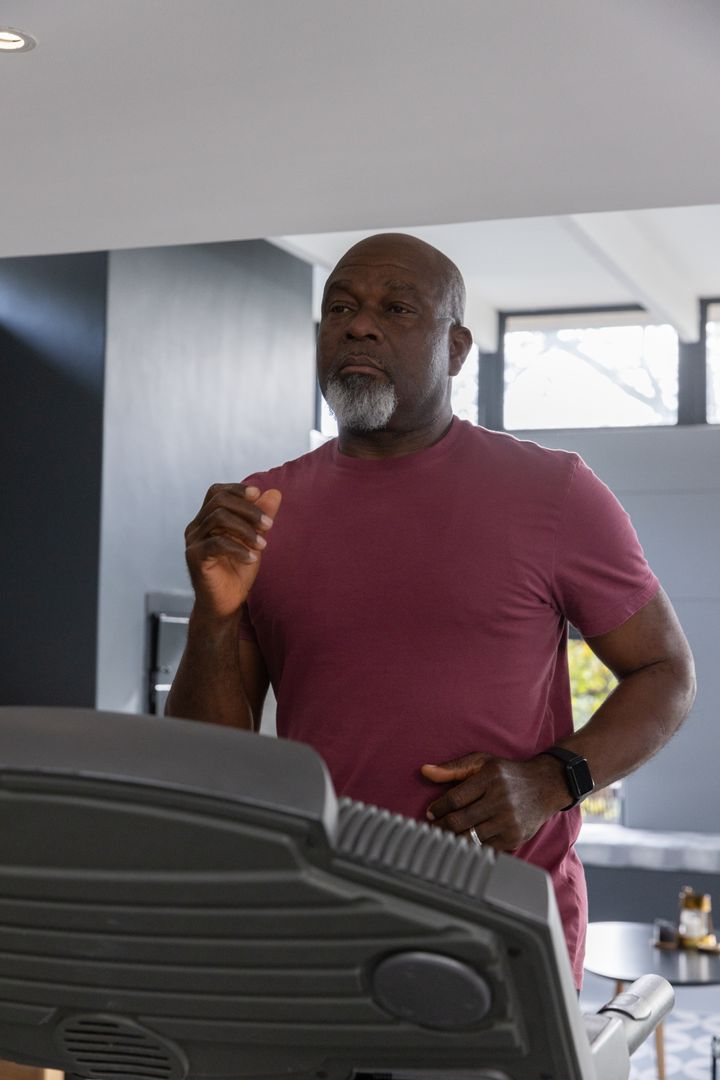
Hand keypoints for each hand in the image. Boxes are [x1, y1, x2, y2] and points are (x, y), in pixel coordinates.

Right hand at [184, 484, 281, 618]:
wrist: (226, 603)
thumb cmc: (238, 570)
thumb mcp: (254, 540)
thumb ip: (261, 517)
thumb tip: (274, 492)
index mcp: (207, 519)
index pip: (217, 492)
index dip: (237, 489)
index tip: (258, 495)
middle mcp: (196, 527)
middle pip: (219, 501)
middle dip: (248, 509)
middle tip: (269, 525)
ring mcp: (193, 541)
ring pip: (218, 518)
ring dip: (246, 529)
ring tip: (263, 545)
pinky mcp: (194, 557)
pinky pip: (216, 543)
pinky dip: (238, 548)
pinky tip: (251, 558)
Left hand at [421, 752, 562, 851]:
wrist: (545, 787)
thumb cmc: (508, 774)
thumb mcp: (481, 762)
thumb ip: (452, 768)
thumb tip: (425, 771)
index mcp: (490, 778)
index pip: (455, 798)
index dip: (438, 808)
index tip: (431, 813)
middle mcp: (501, 800)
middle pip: (460, 821)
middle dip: (441, 826)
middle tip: (434, 827)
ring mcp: (509, 822)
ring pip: (471, 838)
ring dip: (453, 838)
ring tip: (445, 836)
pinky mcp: (514, 838)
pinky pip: (485, 848)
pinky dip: (472, 847)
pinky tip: (464, 841)